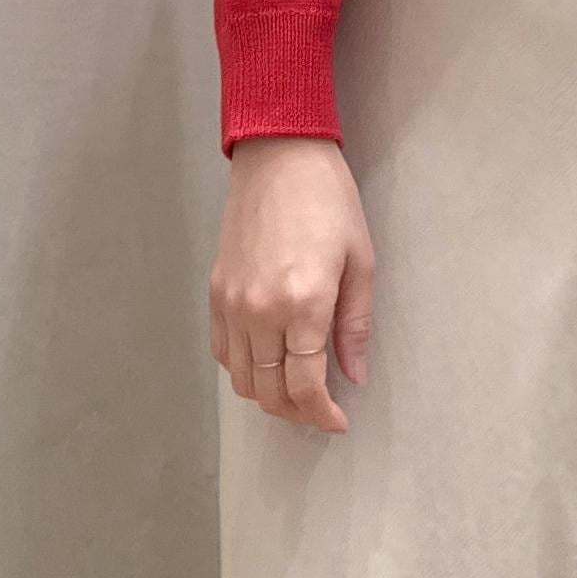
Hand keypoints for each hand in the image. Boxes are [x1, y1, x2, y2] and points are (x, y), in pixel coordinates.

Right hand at [210, 137, 374, 431]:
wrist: (280, 155)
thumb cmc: (330, 201)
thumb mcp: (361, 260)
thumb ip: (355, 325)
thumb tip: (353, 375)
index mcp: (303, 304)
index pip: (304, 386)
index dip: (322, 414)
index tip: (338, 421)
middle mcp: (260, 311)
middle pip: (269, 391)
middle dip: (297, 412)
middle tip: (320, 410)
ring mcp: (231, 303)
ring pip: (242, 379)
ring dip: (269, 395)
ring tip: (296, 390)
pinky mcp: (215, 291)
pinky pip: (223, 351)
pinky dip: (243, 369)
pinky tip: (267, 360)